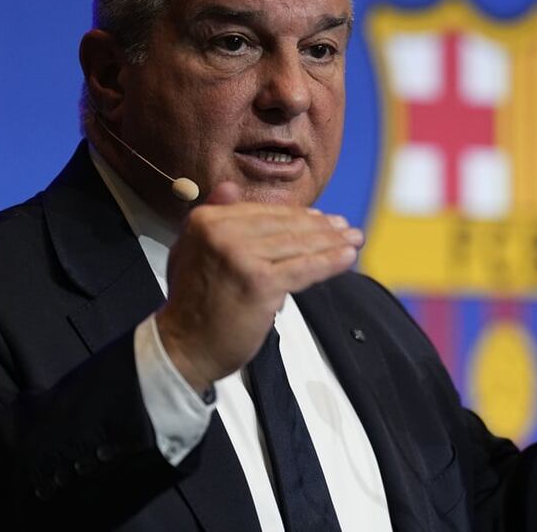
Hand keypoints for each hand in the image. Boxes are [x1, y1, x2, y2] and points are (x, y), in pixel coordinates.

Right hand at [154, 182, 363, 393]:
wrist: (182, 347)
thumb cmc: (191, 304)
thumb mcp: (190, 249)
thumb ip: (212, 216)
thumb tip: (230, 188)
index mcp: (206, 220)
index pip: (263, 212)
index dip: (297, 215)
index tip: (320, 218)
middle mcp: (222, 233)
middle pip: (284, 226)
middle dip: (320, 227)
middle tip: (344, 228)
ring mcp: (241, 256)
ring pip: (298, 245)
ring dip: (331, 241)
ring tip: (353, 239)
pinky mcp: (260, 283)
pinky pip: (304, 268)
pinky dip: (329, 262)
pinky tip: (347, 257)